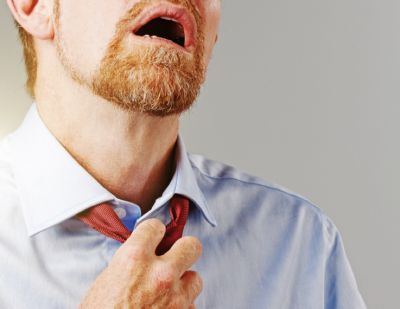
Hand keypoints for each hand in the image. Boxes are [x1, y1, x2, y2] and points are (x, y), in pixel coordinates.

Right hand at [79, 218, 202, 308]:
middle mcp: (160, 273)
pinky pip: (192, 305)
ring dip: (184, 283)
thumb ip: (130, 262)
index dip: (154, 233)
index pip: (156, 226)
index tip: (154, 238)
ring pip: (196, 278)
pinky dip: (183, 306)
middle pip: (191, 245)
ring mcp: (175, 297)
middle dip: (183, 250)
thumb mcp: (106, 280)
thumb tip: (144, 255)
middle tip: (175, 257)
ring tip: (169, 291)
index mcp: (134, 258)